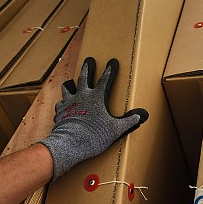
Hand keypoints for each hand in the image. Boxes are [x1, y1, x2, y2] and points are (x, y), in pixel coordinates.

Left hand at [39, 57, 148, 179]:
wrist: (70, 143)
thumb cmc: (94, 135)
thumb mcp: (116, 129)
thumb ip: (129, 121)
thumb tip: (142, 115)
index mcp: (96, 97)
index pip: (105, 80)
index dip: (110, 70)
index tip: (112, 61)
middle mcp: (81, 96)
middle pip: (83, 77)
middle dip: (87, 68)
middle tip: (88, 60)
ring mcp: (69, 102)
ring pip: (67, 88)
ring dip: (69, 85)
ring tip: (69, 83)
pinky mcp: (60, 112)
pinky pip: (60, 104)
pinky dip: (62, 105)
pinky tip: (63, 107)